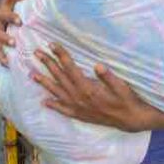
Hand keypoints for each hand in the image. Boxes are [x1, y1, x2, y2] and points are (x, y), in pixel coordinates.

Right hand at [0, 0, 29, 65]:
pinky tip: (7, 62)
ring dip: (4, 38)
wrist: (3, 15)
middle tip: (19, 21)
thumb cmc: (18, 9)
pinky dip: (1, 56)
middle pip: (2, 14)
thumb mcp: (24, 2)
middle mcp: (1, 16)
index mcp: (7, 4)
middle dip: (10, 17)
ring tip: (13, 43)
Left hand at [31, 44, 158, 132]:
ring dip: (44, 83)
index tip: (51, 44)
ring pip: (57, 92)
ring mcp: (78, 107)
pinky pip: (63, 110)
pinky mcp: (80, 115)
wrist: (130, 119)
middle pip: (60, 77)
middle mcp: (79, 98)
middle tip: (37, 52)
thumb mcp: (121, 86)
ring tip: (32, 74)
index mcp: (87, 88)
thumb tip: (98, 65)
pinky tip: (44, 102)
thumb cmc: (126, 99)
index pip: (70, 67)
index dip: (60, 55)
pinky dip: (53, 105)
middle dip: (48, 63)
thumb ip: (108, 76)